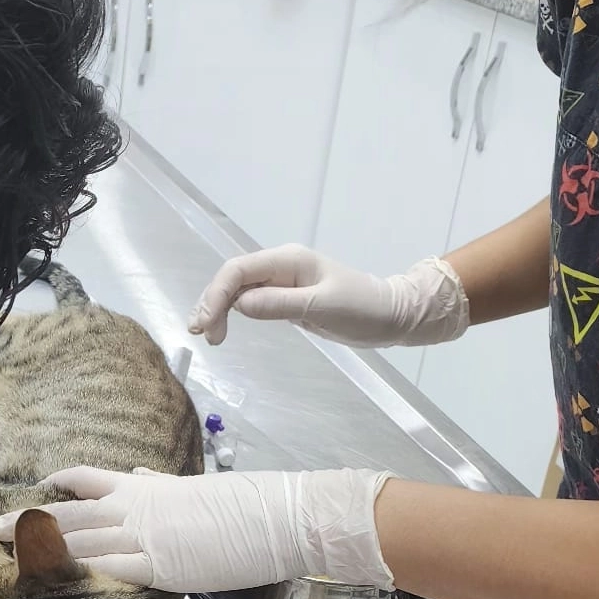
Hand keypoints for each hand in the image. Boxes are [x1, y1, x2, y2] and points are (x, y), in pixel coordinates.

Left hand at [0, 466, 394, 593]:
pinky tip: (55, 582)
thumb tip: (139, 474)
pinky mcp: (157, 565)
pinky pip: (109, 570)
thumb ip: (160, 484)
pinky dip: (80, 575)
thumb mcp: (194, 488)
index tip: (40, 486)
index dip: (61, 484)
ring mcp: (143, 536)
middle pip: (70, 512)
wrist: (271, 515)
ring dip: (41, 549)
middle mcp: (135, 507)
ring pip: (79, 541)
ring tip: (9, 555)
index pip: (91, 480)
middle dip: (31, 520)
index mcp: (145, 487)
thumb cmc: (242, 504)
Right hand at [187, 244, 469, 348]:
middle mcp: (279, 266)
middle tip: (204, 336)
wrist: (394, 317)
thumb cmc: (363, 309)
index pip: (238, 271)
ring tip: (211, 337)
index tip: (204, 323)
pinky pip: (250, 302)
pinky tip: (225, 329)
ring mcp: (281, 282)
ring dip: (219, 311)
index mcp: (288, 260)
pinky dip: (233, 315)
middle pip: (232, 279)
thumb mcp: (321, 307)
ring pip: (237, 291)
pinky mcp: (285, 298)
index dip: (215, 294)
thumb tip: (239, 306)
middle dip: (212, 304)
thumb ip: (278, 304)